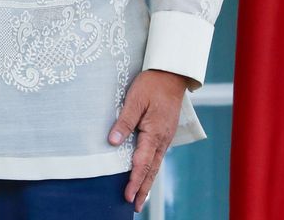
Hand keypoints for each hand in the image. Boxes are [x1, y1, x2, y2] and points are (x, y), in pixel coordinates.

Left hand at [108, 68, 187, 211]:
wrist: (171, 76)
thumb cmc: (151, 85)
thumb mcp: (134, 100)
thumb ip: (123, 121)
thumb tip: (113, 141)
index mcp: (154, 133)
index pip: (142, 163)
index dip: (134, 181)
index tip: (128, 196)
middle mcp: (162, 139)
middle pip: (151, 170)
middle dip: (143, 189)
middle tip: (135, 206)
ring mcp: (164, 137)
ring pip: (155, 165)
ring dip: (147, 182)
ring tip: (140, 198)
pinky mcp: (163, 133)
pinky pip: (157, 156)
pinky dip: (151, 169)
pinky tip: (147, 174)